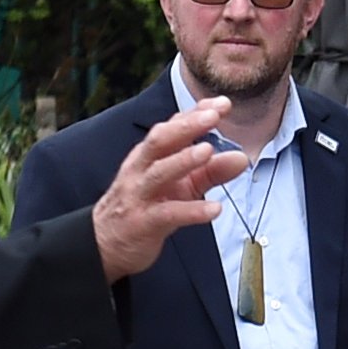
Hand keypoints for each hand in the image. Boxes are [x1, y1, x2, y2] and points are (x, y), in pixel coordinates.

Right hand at [93, 97, 253, 280]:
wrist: (106, 244)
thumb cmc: (146, 207)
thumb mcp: (181, 187)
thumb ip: (210, 171)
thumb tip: (242, 157)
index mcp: (150, 156)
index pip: (172, 127)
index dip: (195, 113)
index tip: (222, 103)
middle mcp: (141, 169)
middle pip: (160, 140)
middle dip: (186, 126)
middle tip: (214, 115)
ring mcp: (139, 195)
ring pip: (159, 173)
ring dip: (183, 160)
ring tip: (208, 151)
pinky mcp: (143, 222)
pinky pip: (167, 214)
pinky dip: (192, 211)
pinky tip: (215, 209)